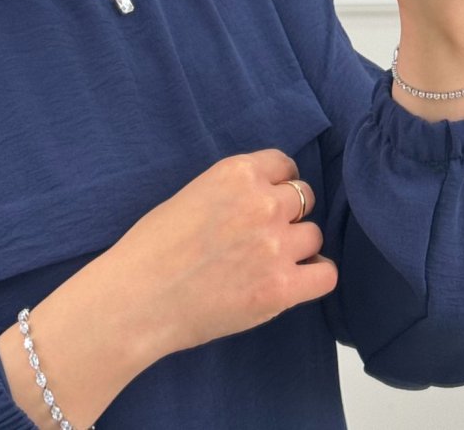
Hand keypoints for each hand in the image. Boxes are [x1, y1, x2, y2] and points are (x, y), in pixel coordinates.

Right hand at [110, 149, 336, 359]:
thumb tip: (265, 197)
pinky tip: (295, 281)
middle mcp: (262, 202)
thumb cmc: (153, 248)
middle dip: (288, 215)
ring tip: (272, 263)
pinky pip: (326, 274)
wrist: (138, 298)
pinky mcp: (281, 288)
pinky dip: (315, 276)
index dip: (279, 185)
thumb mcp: (194, 193)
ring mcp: (275, 245)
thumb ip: (235, 191)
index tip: (269, 200)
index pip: (285, 165)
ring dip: (298, 247)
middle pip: (304, 198)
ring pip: (314, 236)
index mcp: (237, 173)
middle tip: (265, 236)